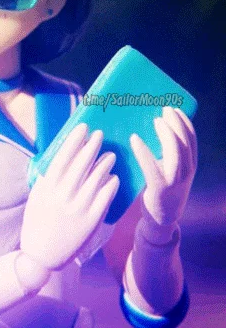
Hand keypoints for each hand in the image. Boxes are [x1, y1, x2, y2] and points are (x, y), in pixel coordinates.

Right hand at [21, 123, 118, 269]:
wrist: (42, 255)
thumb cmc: (36, 222)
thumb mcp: (37, 197)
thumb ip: (48, 178)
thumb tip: (61, 158)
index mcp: (48, 187)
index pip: (64, 156)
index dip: (74, 140)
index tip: (83, 127)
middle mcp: (64, 194)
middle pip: (82, 163)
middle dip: (92, 145)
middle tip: (100, 134)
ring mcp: (79, 207)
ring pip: (97, 178)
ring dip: (105, 163)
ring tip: (110, 155)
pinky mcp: (91, 220)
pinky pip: (105, 196)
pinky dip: (110, 184)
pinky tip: (113, 177)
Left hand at [130, 107, 197, 227]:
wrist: (162, 218)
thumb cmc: (161, 189)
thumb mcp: (169, 169)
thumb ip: (165, 152)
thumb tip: (152, 128)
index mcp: (190, 165)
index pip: (192, 139)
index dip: (184, 122)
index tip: (174, 108)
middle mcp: (186, 171)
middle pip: (185, 142)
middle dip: (176, 123)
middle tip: (164, 109)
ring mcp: (175, 180)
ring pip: (175, 152)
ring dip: (166, 134)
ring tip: (156, 120)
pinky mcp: (160, 188)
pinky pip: (152, 167)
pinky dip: (143, 151)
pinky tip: (134, 139)